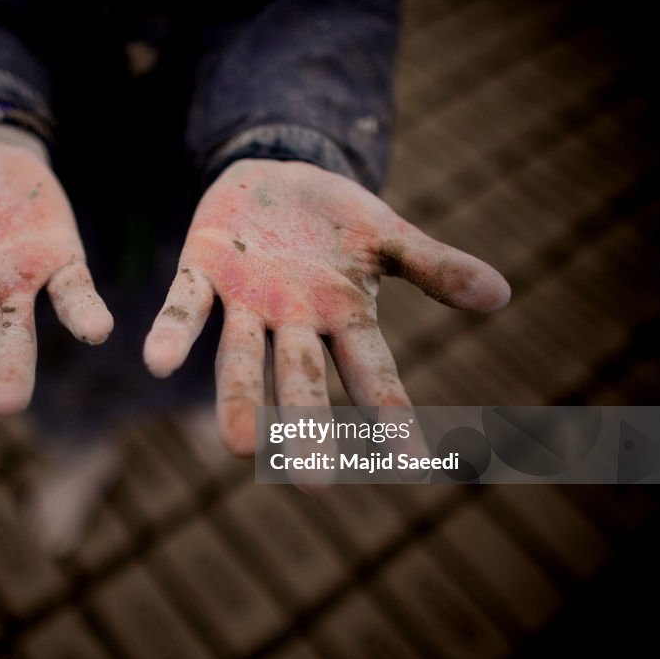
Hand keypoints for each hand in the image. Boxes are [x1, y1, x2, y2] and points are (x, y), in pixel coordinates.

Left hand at [144, 159, 509, 455]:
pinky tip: (156, 361)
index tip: (413, 464)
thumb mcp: (388, 236)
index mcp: (344, 317)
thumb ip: (436, 267)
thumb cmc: (338, 220)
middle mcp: (294, 322)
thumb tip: (502, 294)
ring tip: (236, 446)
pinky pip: (186, 306)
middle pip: (302, 380)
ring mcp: (245, 303)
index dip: (391, 415)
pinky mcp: (203, 271)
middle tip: (312, 482)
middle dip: (307, 426)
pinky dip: (174, 332)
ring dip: (240, 398)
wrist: (277, 176)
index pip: (374, 374)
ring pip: (242, 358)